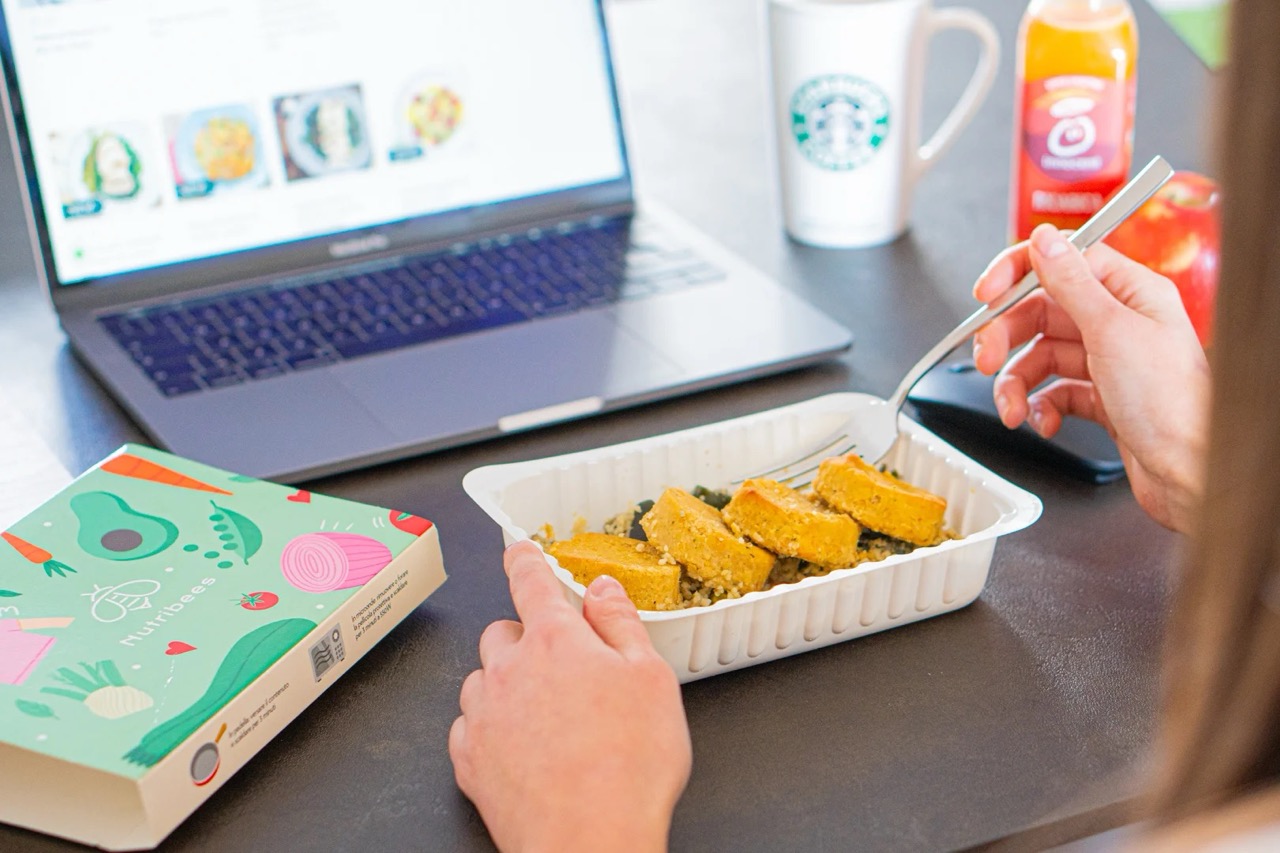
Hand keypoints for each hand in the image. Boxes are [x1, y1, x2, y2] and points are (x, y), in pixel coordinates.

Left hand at [449, 541, 691, 852]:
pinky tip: (521, 747)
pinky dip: (489, 727)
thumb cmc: (628, 766)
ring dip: (505, 683)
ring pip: (481, 679)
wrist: (588, 840)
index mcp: (555, 640)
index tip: (519, 550)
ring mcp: (484, 715)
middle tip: (564, 668)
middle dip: (526, 638)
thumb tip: (603, 590)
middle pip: (502, 632)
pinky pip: (468, 726)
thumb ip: (621, 624)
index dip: (524, 560)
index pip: (530, 582)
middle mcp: (509, 669)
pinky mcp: (469, 761)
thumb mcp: (651, 679)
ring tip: (547, 716)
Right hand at [971, 224, 1210, 532]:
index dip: (1018, 275)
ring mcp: (1109, 363)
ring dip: (1017, 383)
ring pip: (1041, 358)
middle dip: (1007, 338)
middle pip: (1041, 313)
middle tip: (986, 359)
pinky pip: (1053, 393)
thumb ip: (1071, 282)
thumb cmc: (1171, 404)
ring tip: (1012, 408)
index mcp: (1130, 293)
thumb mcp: (1112, 330)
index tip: (986, 294)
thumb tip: (1045, 240)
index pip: (1062, 263)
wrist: (1190, 473)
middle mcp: (1119, 323)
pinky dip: (1039, 408)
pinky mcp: (1101, 400)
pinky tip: (1044, 422)